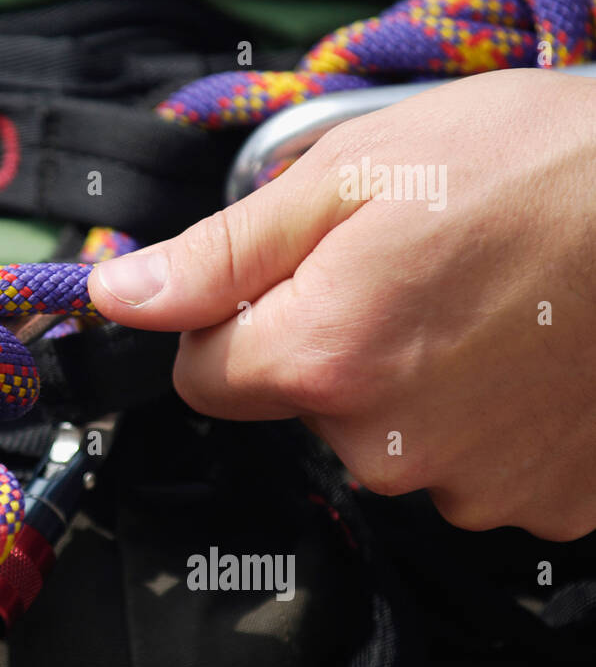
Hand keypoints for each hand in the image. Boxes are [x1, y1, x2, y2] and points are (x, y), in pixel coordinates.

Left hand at [90, 69, 595, 541]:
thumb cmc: (527, 163)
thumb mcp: (351, 175)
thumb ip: (221, 253)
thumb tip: (119, 294)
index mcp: (323, 360)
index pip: (202, 377)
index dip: (228, 323)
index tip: (282, 284)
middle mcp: (386, 448)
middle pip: (299, 411)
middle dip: (330, 349)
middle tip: (411, 274)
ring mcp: (474, 486)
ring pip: (387, 444)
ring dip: (413, 388)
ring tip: (484, 307)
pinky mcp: (547, 503)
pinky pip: (474, 469)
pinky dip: (486, 422)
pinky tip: (529, 356)